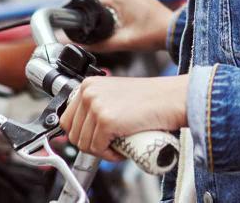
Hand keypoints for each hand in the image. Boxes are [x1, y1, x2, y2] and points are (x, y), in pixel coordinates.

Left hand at [59, 75, 188, 161]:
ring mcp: (96, 105)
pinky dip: (109, 155)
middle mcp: (88, 92)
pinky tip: (121, 149)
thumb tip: (85, 129)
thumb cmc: (150, 99)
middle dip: (90, 145)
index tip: (94, 139)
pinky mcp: (106, 120)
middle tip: (109, 145)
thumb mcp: (115, 95)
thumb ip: (98, 105)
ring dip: (100, 151)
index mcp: (88, 85)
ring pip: (84, 144)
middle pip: (73, 134)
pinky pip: (98, 149)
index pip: (67, 119)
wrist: (172, 98)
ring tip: (117, 146)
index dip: (82, 134)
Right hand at [74, 0, 175, 53]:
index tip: (84, 25)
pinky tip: (124, 23)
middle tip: (100, 31)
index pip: (93, 1)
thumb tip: (84, 46)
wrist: (173, 32)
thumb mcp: (122, 42)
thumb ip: (100, 44)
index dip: (86, 14)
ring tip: (115, 28)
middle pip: (101, 2)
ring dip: (109, 14)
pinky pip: (122, 1)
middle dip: (99, 16)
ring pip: (112, 2)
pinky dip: (119, 11)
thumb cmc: (152, 34)